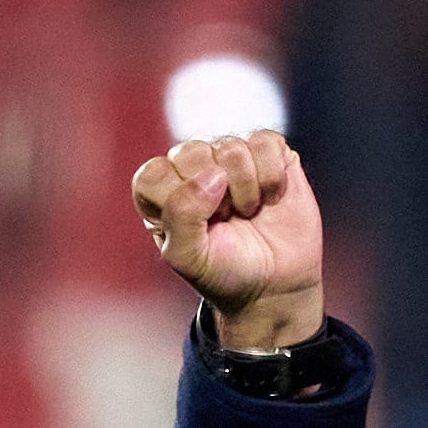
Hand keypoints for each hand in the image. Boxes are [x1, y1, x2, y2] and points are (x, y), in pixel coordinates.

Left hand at [132, 130, 324, 349]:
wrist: (276, 285)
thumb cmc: (224, 273)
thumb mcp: (189, 259)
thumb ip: (182, 217)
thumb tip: (212, 176)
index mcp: (161, 194)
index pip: (152, 175)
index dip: (178, 201)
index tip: (199, 229)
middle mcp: (192, 170)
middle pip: (192, 153)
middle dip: (216, 196)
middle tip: (225, 220)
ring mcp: (229, 158)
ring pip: (231, 147)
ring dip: (246, 189)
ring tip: (248, 212)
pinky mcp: (267, 152)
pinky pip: (264, 142)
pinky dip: (271, 176)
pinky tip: (270, 197)